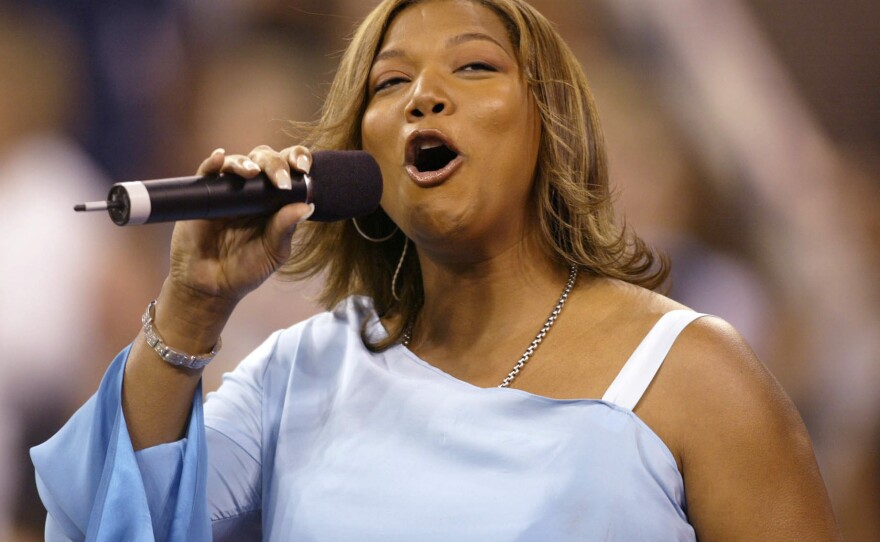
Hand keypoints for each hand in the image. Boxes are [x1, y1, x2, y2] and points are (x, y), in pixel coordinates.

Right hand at [166, 144, 314, 304]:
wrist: (211, 286)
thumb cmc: (247, 269)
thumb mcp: (273, 252)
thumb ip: (286, 228)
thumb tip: (307, 206)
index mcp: (276, 200)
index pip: (290, 170)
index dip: (298, 160)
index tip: (303, 168)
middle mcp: (253, 190)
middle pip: (265, 160)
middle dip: (275, 164)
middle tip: (280, 181)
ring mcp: (227, 190)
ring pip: (237, 162)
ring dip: (245, 163)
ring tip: (252, 173)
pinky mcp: (204, 195)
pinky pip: (207, 173)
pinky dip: (212, 162)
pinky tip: (218, 159)